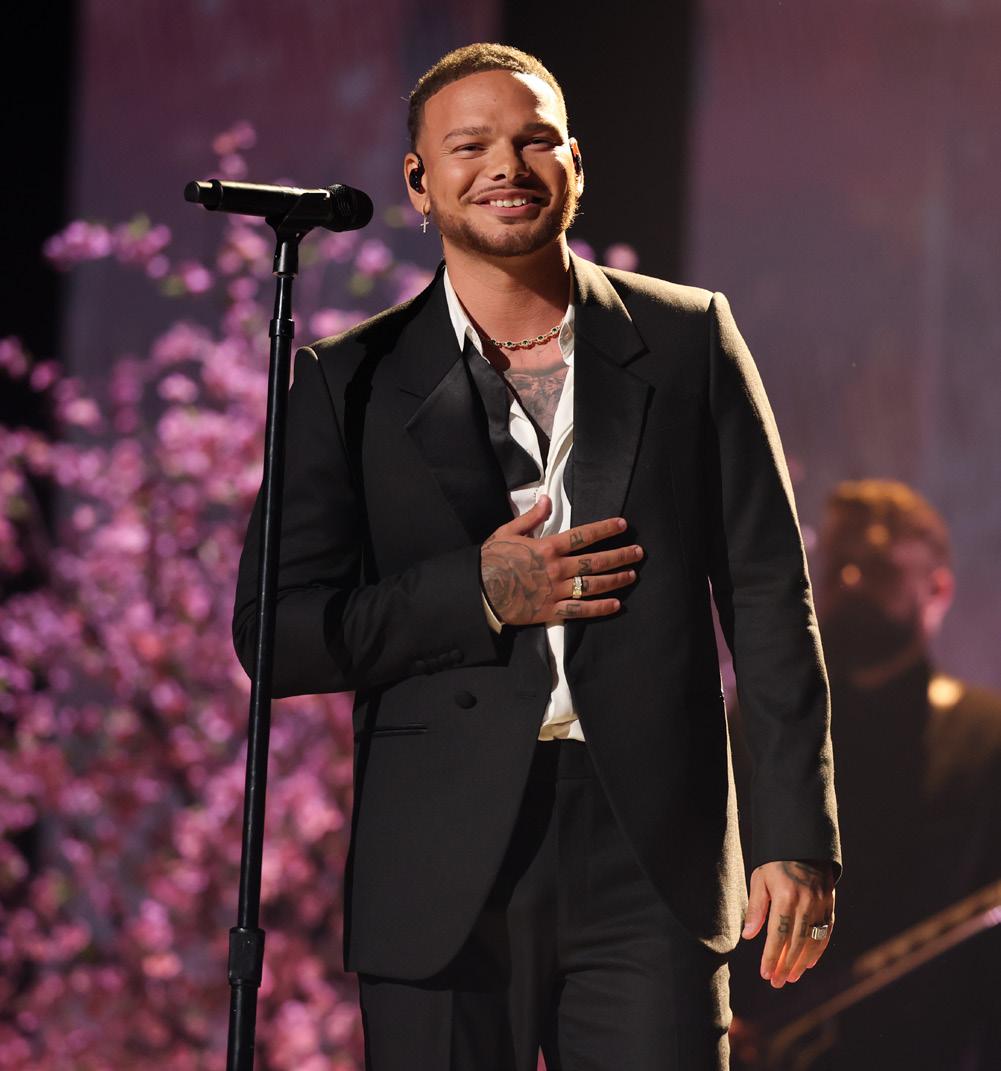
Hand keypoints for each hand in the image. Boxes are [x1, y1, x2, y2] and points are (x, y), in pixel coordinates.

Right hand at [480, 495, 641, 625]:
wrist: (477, 591)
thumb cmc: (490, 560)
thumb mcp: (507, 532)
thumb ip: (531, 517)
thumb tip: (547, 500)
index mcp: (547, 547)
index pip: (584, 535)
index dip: (605, 529)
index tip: (623, 525)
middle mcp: (556, 569)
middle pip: (596, 561)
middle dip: (620, 555)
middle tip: (638, 552)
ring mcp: (555, 591)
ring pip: (593, 585)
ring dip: (615, 579)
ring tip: (632, 575)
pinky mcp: (550, 611)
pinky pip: (580, 610)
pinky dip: (599, 608)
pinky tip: (616, 604)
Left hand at [742, 860, 835, 987]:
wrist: (804, 844)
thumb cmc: (775, 862)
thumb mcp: (760, 879)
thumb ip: (757, 908)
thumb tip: (749, 935)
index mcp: (785, 896)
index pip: (778, 935)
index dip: (771, 956)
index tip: (765, 974)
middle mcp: (806, 903)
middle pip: (795, 942)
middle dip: (784, 965)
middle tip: (776, 982)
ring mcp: (820, 905)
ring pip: (812, 941)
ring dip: (801, 962)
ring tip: (790, 977)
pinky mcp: (829, 905)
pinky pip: (825, 933)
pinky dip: (818, 950)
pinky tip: (808, 962)